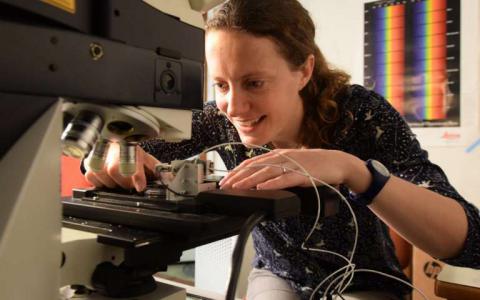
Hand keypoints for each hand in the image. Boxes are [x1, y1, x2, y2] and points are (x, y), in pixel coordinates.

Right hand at [84, 142, 159, 191]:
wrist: (111, 142)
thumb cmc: (130, 152)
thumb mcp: (145, 158)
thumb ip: (157, 169)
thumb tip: (169, 178)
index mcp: (131, 146)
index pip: (133, 161)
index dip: (137, 176)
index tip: (140, 186)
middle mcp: (113, 149)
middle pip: (115, 169)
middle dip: (124, 182)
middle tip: (129, 184)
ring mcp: (100, 155)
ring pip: (103, 175)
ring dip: (113, 183)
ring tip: (119, 180)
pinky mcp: (89, 162)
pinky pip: (93, 178)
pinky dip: (101, 182)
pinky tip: (108, 179)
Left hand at [219, 148, 360, 190]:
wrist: (337, 162)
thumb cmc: (314, 165)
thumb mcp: (291, 164)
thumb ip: (276, 168)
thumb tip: (259, 179)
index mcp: (278, 156)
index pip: (251, 163)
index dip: (237, 172)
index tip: (225, 181)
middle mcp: (282, 158)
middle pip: (255, 167)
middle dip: (238, 177)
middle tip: (224, 186)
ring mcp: (292, 165)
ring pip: (266, 172)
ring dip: (249, 181)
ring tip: (237, 187)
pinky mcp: (302, 174)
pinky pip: (285, 179)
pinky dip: (272, 184)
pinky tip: (262, 188)